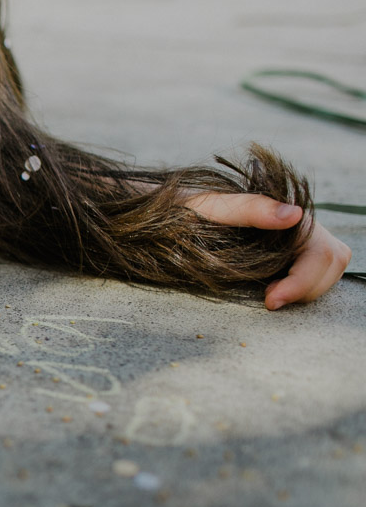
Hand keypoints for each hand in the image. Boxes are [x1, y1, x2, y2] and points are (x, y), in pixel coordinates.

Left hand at [185, 193, 351, 309]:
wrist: (175, 214)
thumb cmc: (189, 209)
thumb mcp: (213, 206)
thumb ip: (251, 208)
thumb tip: (295, 213)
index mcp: (289, 214)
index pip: (323, 254)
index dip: (302, 282)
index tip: (270, 300)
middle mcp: (300, 226)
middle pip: (331, 263)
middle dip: (306, 288)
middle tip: (269, 300)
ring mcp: (297, 241)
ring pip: (326, 270)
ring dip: (305, 289)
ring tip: (270, 294)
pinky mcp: (288, 254)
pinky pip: (311, 274)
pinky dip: (299, 287)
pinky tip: (273, 289)